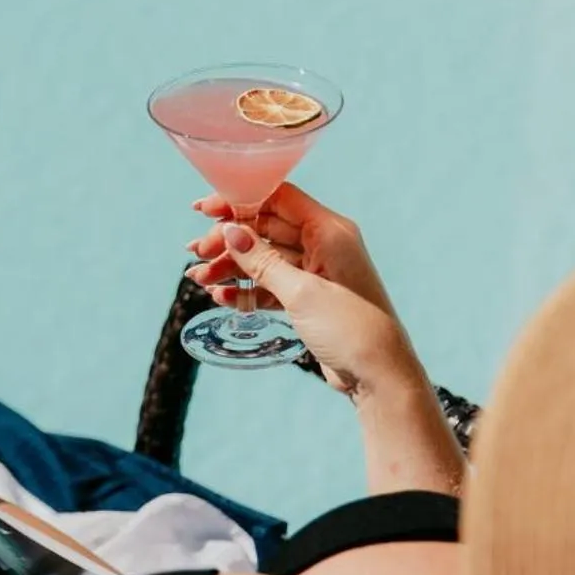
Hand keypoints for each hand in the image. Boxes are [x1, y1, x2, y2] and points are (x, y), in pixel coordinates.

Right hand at [185, 187, 417, 396]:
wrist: (379, 375)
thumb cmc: (350, 328)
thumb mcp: (301, 293)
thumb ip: (262, 261)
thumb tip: (231, 231)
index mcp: (329, 231)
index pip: (277, 199)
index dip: (238, 201)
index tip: (203, 211)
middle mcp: (323, 245)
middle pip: (265, 228)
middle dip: (228, 240)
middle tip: (196, 253)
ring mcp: (316, 272)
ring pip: (264, 259)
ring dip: (231, 267)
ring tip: (198, 278)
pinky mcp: (309, 298)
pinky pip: (270, 284)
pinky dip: (247, 289)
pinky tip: (222, 297)